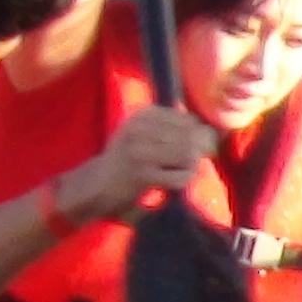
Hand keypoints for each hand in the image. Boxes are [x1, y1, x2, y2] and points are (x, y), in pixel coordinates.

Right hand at [53, 102, 210, 224]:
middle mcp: (139, 129)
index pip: (186, 120)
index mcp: (141, 116)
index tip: (194, 148)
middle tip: (191, 164)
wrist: (94, 185)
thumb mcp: (140, 133)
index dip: (197, 134)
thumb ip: (169, 126)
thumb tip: (206, 128)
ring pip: (187, 155)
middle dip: (198, 151)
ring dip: (190, 167)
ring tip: (180, 173)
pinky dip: (183, 181)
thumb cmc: (124, 160)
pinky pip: (179, 177)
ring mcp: (140, 152)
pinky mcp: (142, 175)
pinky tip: (173, 184)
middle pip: (189, 136)